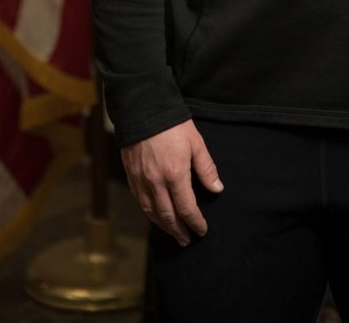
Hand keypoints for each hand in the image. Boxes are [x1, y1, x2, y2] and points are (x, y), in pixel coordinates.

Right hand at [121, 120, 223, 245]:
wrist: (143, 109)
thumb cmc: (173, 124)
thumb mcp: (196, 142)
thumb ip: (206, 168)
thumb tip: (217, 189)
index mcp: (175, 175)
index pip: (186, 208)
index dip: (195, 222)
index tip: (202, 230)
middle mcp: (156, 182)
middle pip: (168, 216)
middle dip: (179, 231)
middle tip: (187, 240)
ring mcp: (141, 180)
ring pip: (151, 212)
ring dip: (164, 226)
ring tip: (173, 233)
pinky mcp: (131, 175)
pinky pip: (140, 201)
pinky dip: (149, 213)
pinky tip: (155, 215)